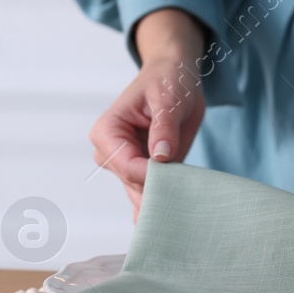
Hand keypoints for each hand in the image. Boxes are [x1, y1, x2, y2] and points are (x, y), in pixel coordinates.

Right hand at [90, 8, 206, 217]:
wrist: (175, 75)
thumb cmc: (168, 80)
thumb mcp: (170, 99)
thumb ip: (164, 128)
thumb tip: (161, 156)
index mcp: (107, 130)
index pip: (127, 165)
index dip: (152, 175)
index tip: (176, 177)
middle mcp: (109, 151)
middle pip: (133, 183)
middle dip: (158, 191)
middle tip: (185, 199)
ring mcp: (125, 163)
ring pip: (141, 193)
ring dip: (162, 199)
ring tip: (184, 208)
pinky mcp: (142, 170)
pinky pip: (149, 191)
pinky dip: (161, 201)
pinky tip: (169, 217)